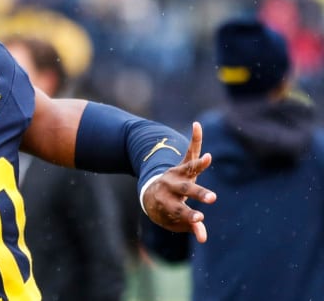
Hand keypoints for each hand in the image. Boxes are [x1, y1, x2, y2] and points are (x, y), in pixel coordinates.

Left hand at [142, 121, 215, 242]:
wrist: (151, 194)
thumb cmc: (167, 211)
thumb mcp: (174, 221)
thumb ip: (189, 226)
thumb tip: (203, 238)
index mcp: (166, 203)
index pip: (179, 211)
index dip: (189, 217)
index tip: (200, 219)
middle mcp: (170, 186)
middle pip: (185, 190)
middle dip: (198, 194)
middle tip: (212, 198)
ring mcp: (176, 174)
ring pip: (188, 168)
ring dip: (199, 164)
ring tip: (208, 158)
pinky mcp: (182, 165)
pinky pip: (190, 150)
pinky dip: (195, 139)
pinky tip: (197, 125)